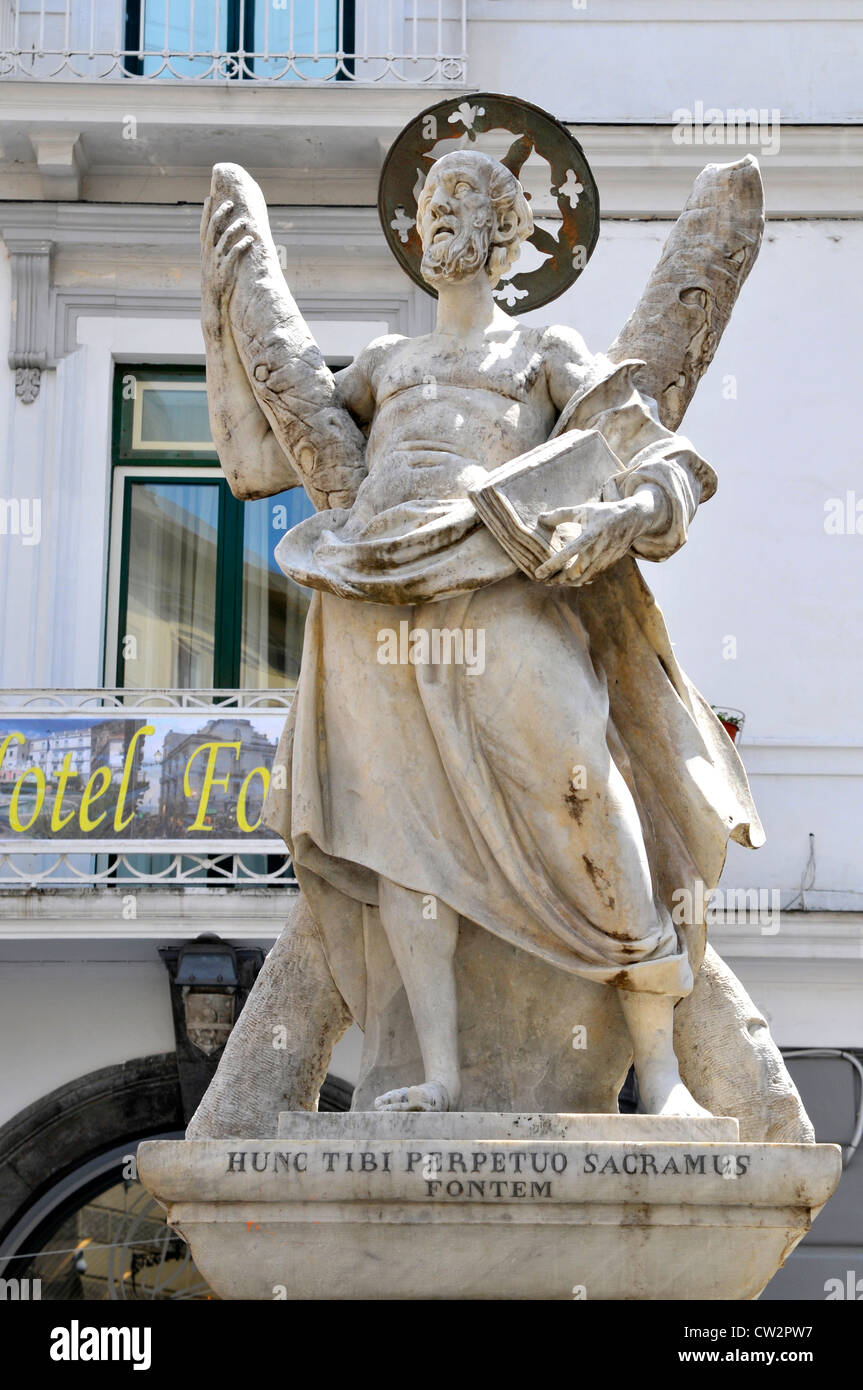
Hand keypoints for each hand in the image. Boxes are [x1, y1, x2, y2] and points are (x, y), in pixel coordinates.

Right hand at [200, 195, 256, 328]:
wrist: (212, 302)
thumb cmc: (214, 282)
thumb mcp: (210, 265)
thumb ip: (213, 251)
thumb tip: (219, 239)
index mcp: (204, 251)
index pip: (203, 227)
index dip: (205, 213)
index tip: (208, 198)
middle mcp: (208, 254)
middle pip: (212, 228)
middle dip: (220, 214)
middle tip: (230, 203)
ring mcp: (216, 261)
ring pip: (224, 239)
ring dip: (235, 228)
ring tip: (245, 221)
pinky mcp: (225, 270)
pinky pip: (234, 254)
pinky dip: (242, 245)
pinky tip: (250, 240)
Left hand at [534, 489, 664, 585]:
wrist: (633, 519)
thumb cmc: (604, 513)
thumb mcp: (583, 509)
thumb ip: (561, 514)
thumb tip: (540, 518)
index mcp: (590, 536)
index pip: (566, 555)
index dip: (551, 566)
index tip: (537, 573)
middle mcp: (598, 550)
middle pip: (574, 573)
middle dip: (557, 580)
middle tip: (544, 581)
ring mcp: (605, 559)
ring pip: (583, 578)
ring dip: (567, 582)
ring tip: (554, 582)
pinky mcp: (610, 564)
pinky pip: (592, 576)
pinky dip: (580, 580)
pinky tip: (571, 579)